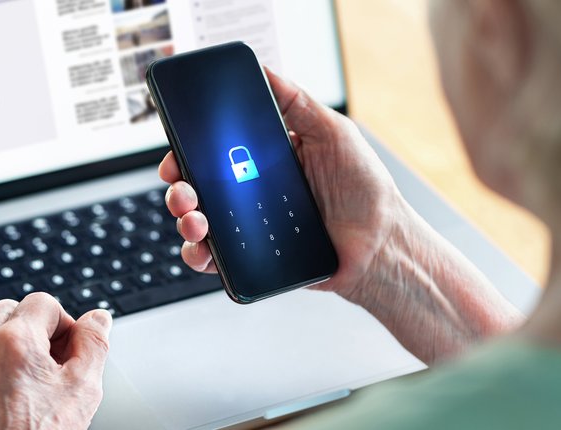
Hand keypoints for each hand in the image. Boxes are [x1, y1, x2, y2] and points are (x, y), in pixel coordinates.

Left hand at [0, 293, 111, 429]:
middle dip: (32, 330)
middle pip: (9, 311)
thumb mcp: (82, 390)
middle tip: (48, 365)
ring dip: (6, 349)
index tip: (66, 351)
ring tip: (24, 387)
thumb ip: (94, 344)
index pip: (43, 302)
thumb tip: (98, 319)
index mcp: (13, 340)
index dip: (63, 324)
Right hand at [159, 67, 402, 300]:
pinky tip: (204, 250)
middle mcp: (253, 190)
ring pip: (199, 222)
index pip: (214, 150)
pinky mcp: (254, 257)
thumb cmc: (365, 190)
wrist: (382, 245)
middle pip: (198, 185)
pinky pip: (216, 258)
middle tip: (184, 190)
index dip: (189, 149)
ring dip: (185, 220)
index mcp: (266, 158)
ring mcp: (251, 225)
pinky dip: (199, 256)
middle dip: (179, 187)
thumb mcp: (334, 133)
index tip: (178, 149)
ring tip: (196, 222)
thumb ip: (297, 103)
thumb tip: (264, 70)